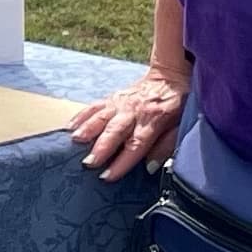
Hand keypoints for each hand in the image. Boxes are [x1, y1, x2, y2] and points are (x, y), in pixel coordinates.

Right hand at [69, 68, 187, 180]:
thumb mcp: (181, 126)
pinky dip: (81, 116)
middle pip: (114, 131)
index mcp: (153, 121)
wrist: (170, 76)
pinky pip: (94, 106)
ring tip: (74, 141)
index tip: (107, 176)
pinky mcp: (112, 97)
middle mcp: (134, 111)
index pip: (135, 145)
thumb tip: (150, 167)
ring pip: (100, 116)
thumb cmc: (177, 105)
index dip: (121, 162)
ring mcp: (120, 102)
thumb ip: (166, 146)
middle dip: (100, 147)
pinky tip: (70, 126)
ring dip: (86, 130)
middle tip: (87, 163)